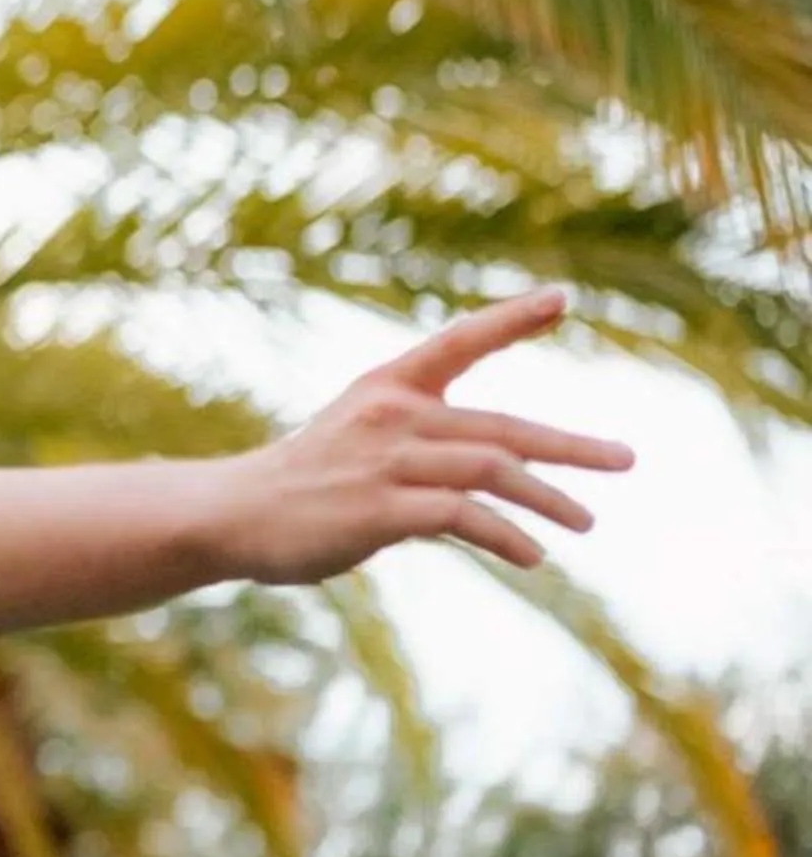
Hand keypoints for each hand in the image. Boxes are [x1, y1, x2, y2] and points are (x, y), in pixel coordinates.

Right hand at [211, 288, 633, 583]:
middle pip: (501, 426)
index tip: (561, 298)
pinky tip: (534, 558)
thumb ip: (424, 451)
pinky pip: (465, 518)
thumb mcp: (360, 442)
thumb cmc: (303, 481)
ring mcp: (386, 461)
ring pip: (492, 471)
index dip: (510, 319)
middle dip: (570, 446)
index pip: (457, 341)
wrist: (232, 512)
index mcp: (385, 386)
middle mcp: (391, 414)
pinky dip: (508, 537)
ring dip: (549, 499)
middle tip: (625, 459)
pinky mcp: (381, 509)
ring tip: (586, 522)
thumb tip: (494, 491)